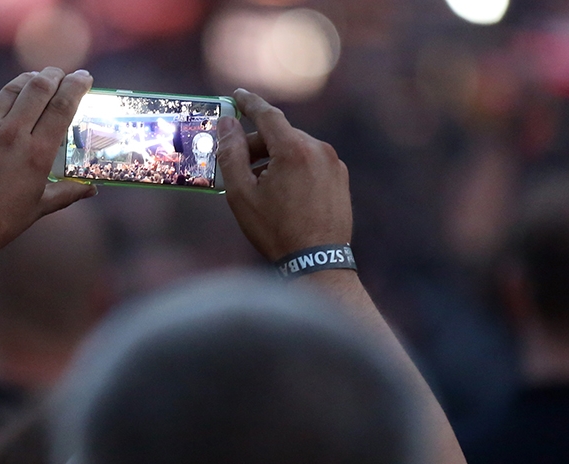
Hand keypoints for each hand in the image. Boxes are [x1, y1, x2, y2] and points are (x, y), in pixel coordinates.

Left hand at [0, 68, 95, 258]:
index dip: (76, 86)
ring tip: (33, 80)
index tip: (83, 77)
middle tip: (59, 75)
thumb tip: (92, 189)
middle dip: (53, 76)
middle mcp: (13, 135)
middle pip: (39, 88)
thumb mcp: (39, 207)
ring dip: (25, 80)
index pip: (63, 106)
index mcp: (38, 154)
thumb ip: (68, 193)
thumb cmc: (1, 223)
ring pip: (10, 89)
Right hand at [216, 89, 352, 260]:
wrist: (317, 262)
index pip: (267, 114)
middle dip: (258, 146)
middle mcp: (318, 149)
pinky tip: (284, 196)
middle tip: (239, 167)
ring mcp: (334, 163)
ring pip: (296, 149)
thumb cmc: (276, 230)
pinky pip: (312, 163)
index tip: (237, 95)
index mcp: (293, 149)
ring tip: (262, 189)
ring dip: (276, 159)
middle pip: (281, 135)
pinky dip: (295, 169)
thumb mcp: (241, 193)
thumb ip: (231, 153)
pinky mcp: (341, 178)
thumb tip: (227, 123)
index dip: (249, 103)